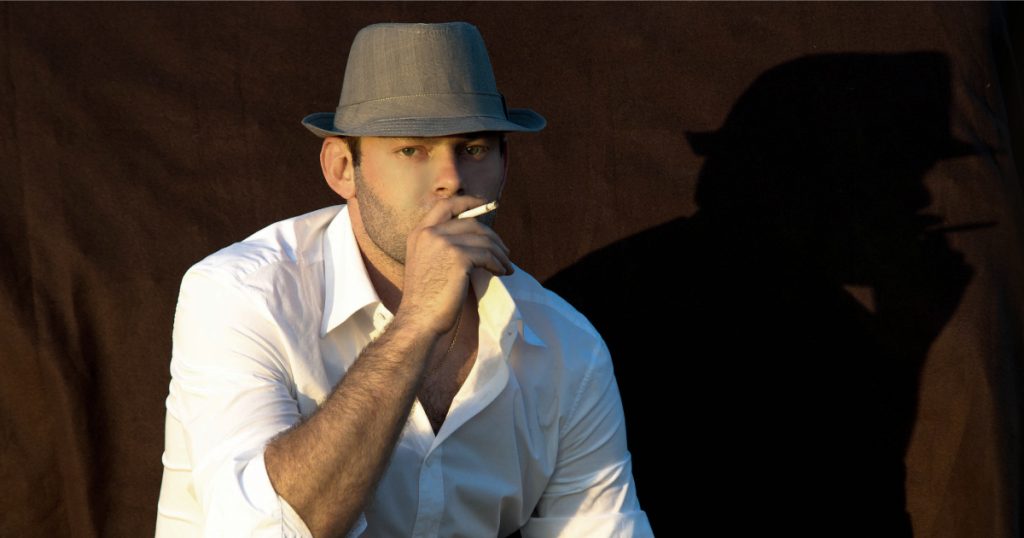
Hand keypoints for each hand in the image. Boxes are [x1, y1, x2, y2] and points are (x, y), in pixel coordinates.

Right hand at [397, 196, 512, 334]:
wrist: (420, 320)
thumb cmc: (425, 299)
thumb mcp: (427, 263)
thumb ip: (441, 246)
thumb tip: (474, 238)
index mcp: (419, 233)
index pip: (446, 205)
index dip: (467, 201)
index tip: (485, 204)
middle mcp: (429, 233)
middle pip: (471, 222)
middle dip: (492, 235)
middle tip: (504, 251)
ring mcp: (443, 243)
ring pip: (483, 239)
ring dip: (499, 253)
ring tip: (506, 266)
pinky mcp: (458, 257)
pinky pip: (487, 255)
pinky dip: (498, 263)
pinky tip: (502, 272)